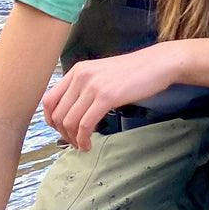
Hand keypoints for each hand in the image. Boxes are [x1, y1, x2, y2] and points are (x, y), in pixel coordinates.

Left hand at [41, 47, 179, 151]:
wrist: (159, 63)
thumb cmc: (136, 71)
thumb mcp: (103, 73)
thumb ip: (87, 86)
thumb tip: (76, 109)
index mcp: (78, 70)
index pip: (49, 99)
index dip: (50, 120)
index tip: (60, 130)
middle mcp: (81, 77)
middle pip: (56, 113)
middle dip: (62, 133)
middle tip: (73, 142)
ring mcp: (93, 86)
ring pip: (69, 121)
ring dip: (73, 139)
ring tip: (82, 145)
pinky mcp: (107, 97)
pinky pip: (85, 124)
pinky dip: (83, 139)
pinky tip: (89, 144)